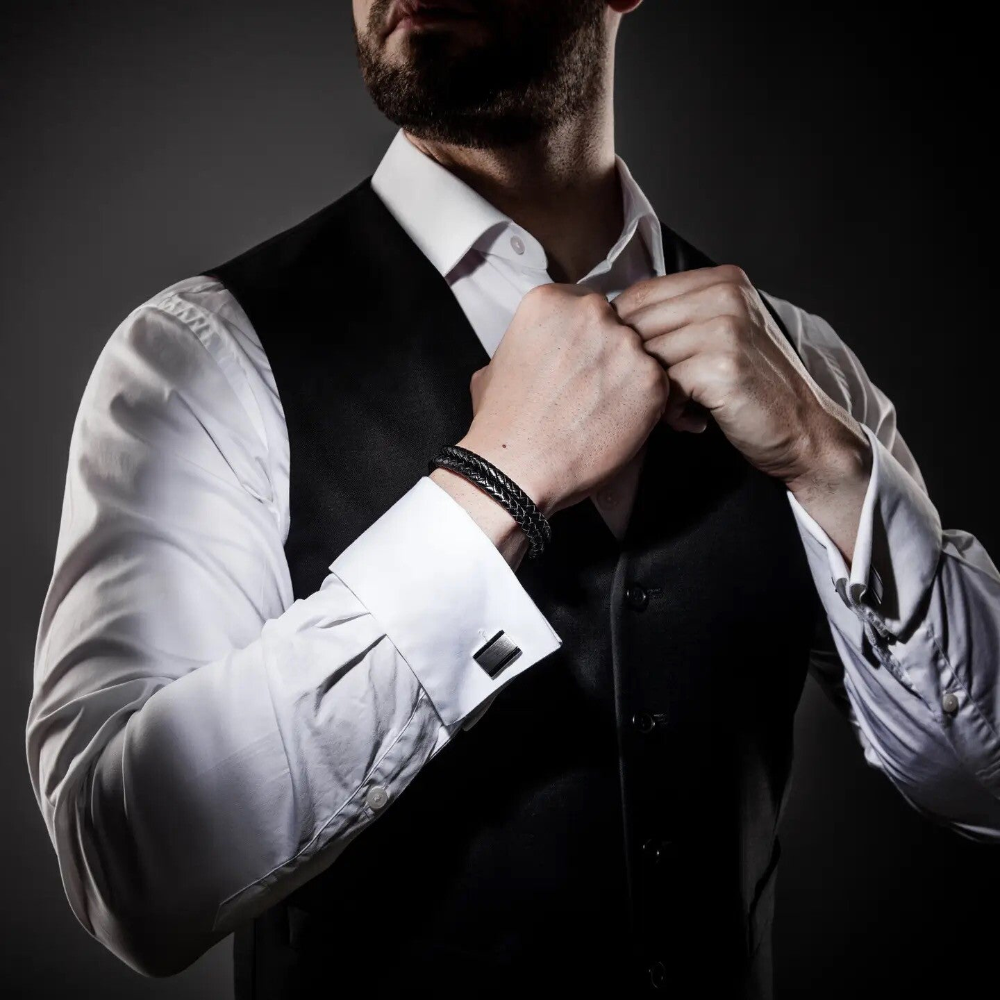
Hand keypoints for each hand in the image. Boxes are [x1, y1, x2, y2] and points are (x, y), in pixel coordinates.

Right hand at [462, 282, 668, 515]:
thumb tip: (541, 349)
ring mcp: (624, 344)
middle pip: (615, 325)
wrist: (518, 467)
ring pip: (638, 354)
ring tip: (598, 411)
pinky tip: (614, 423)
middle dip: (606, 354)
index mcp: (550, 301)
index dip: (582, 338)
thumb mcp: (496, 364)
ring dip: (626, 379)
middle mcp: (591, 312)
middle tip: (588, 389)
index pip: (584, 307)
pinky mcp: (651, 379)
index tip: (577, 359)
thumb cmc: (504, 425)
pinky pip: (656, 385)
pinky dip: (642, 405)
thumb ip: (529, 343)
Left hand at [611, 264, 870, 491]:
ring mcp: (725, 327)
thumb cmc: (749, 391)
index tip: (634, 367)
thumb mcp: (715, 339)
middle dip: (635, 366)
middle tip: (657, 395)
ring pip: (645, 355)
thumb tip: (605, 322)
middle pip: (636, 323)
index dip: (624, 335)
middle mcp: (725, 294)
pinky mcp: (722, 365)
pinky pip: (662, 384)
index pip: (639, 293)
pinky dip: (668, 409)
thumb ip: (674, 321)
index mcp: (722, 280)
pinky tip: (690, 419)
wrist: (802, 431)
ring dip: (651, 390)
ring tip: (678, 409)